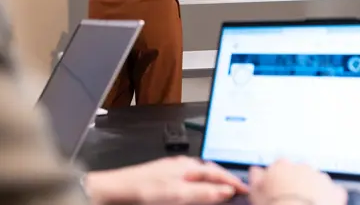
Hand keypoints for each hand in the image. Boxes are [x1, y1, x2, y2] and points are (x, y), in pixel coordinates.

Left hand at [86, 156, 247, 204]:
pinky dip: (199, 185)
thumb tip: (226, 191)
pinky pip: (188, 179)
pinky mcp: (162, 178)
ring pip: (199, 174)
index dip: (233, 181)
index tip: (246, 189)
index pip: (217, 172)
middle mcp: (180, 165)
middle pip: (210, 171)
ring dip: (212, 182)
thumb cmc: (142, 190)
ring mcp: (171, 170)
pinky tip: (196, 192)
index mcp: (187, 166)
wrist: (113, 191)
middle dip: (225, 179)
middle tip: (238, 190)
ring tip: (222, 191)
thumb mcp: (178, 194)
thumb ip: (203, 192)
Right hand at [249, 160, 346, 204]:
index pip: (279, 167)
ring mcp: (320, 178)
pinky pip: (333, 193)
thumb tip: (256, 171)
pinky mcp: (335, 191)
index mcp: (282, 165)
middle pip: (299, 172)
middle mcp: (302, 167)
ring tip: (306, 204)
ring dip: (313, 190)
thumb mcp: (256, 191)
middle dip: (297, 183)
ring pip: (317, 181)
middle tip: (292, 198)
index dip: (278, 179)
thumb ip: (256, 176)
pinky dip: (329, 199)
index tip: (277, 188)